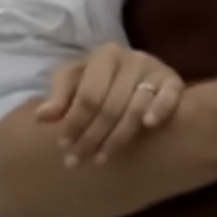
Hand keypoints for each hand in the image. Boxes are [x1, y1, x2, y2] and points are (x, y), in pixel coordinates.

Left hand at [38, 42, 185, 165]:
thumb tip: (42, 117)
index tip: (63, 144)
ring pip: (135, 109)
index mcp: (104, 55)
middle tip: (77, 161)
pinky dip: (159, 110)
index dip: (74, 122)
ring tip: (101, 159)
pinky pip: (170, 97)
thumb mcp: (75, 79)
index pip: (88, 95)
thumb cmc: (99, 77)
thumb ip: (59, 96)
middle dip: (91, 137)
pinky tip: (148, 126)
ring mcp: (155, 69)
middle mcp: (131, 59)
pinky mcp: (174, 81)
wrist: (136, 71)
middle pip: (110, 107)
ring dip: (118, 138)